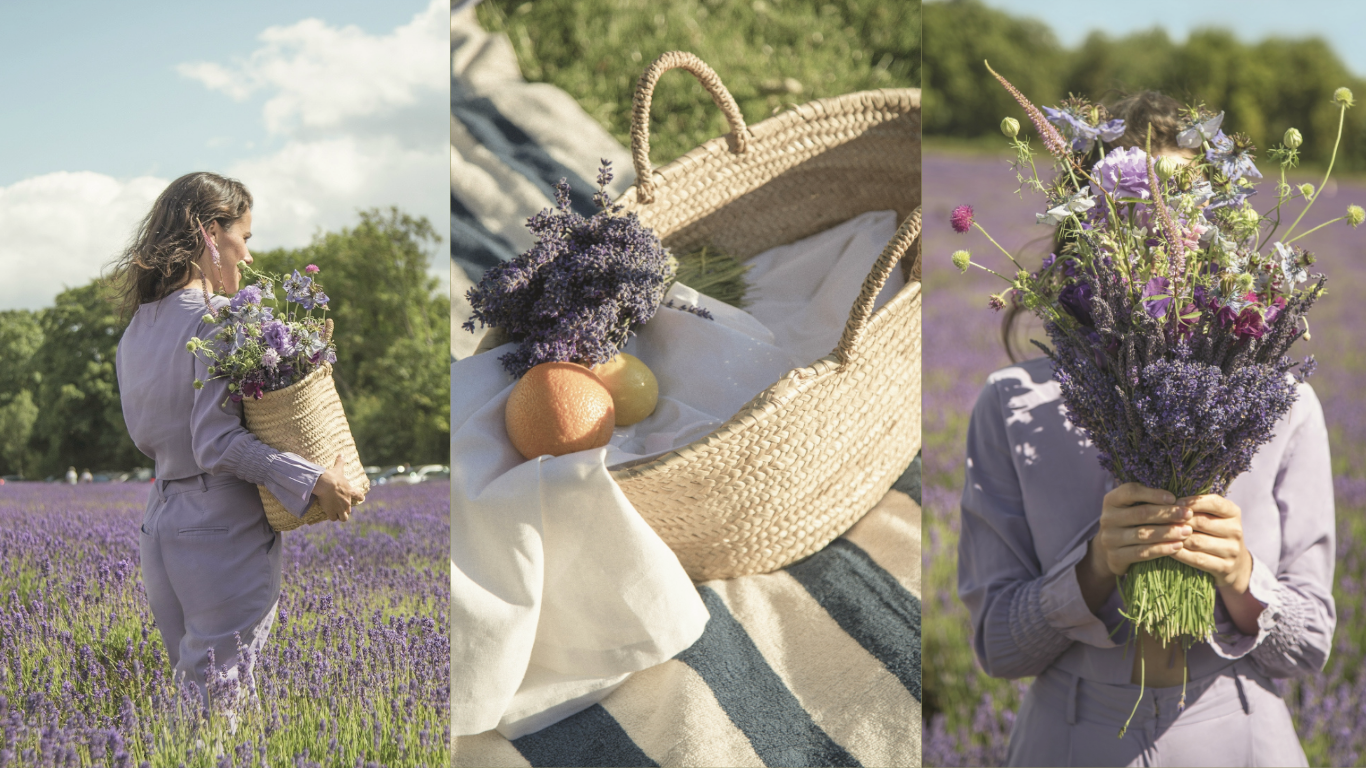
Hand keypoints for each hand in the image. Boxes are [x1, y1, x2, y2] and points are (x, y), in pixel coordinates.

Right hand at [312, 455, 363, 521]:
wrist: (327, 484)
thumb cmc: (333, 476)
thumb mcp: (338, 469)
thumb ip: (340, 463)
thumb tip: (341, 454)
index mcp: (350, 491)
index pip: (358, 495)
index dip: (360, 497)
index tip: (361, 498)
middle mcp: (347, 502)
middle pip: (349, 510)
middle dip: (345, 510)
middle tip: (340, 508)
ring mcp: (340, 508)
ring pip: (344, 518)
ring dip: (340, 516)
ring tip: (336, 514)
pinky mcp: (333, 512)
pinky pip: (333, 518)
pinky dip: (331, 517)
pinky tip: (328, 514)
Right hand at [1076, 483, 1190, 614]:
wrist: (1111, 550)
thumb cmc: (1131, 523)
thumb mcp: (1132, 507)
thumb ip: (1149, 500)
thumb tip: (1180, 498)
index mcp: (1111, 500)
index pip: (1130, 492)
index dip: (1153, 494)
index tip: (1174, 498)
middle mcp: (1107, 518)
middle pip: (1140, 514)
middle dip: (1167, 514)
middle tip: (1188, 514)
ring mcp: (1109, 538)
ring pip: (1142, 534)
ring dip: (1167, 532)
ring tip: (1187, 531)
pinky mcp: (1114, 556)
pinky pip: (1141, 553)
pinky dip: (1161, 549)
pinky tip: (1177, 546)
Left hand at [1170, 494, 1252, 592]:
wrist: (1235, 564)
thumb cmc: (1215, 533)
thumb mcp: (1214, 516)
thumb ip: (1198, 507)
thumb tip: (1171, 502)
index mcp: (1233, 513)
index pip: (1213, 502)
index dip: (1192, 502)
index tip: (1175, 502)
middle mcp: (1236, 530)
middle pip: (1201, 522)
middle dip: (1178, 521)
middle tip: (1160, 520)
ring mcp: (1232, 550)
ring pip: (1196, 541)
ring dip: (1176, 538)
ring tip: (1161, 534)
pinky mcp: (1225, 567)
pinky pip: (1197, 559)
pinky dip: (1179, 553)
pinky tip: (1168, 549)